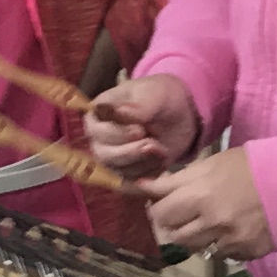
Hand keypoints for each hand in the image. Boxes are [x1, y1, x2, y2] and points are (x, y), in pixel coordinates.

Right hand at [85, 72, 199, 174]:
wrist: (181, 114)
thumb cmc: (162, 97)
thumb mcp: (154, 94)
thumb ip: (139, 106)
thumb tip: (119, 113)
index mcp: (98, 114)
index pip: (95, 130)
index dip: (116, 134)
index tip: (140, 130)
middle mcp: (100, 138)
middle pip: (104, 154)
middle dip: (130, 152)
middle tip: (153, 143)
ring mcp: (112, 156)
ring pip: (117, 170)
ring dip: (142, 163)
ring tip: (162, 150)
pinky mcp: (128, 171)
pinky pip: (132, 182)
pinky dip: (148, 173)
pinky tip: (163, 160)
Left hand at [141, 145, 272, 258]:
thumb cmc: (252, 166)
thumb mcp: (213, 163)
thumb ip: (179, 179)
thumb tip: (146, 186)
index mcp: (200, 193)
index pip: (160, 211)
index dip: (159, 207)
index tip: (163, 203)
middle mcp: (210, 221)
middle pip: (172, 233)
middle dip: (172, 223)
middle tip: (182, 213)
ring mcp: (227, 240)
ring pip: (192, 247)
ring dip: (193, 235)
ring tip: (206, 222)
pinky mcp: (243, 253)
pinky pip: (218, 254)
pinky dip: (217, 245)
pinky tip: (229, 230)